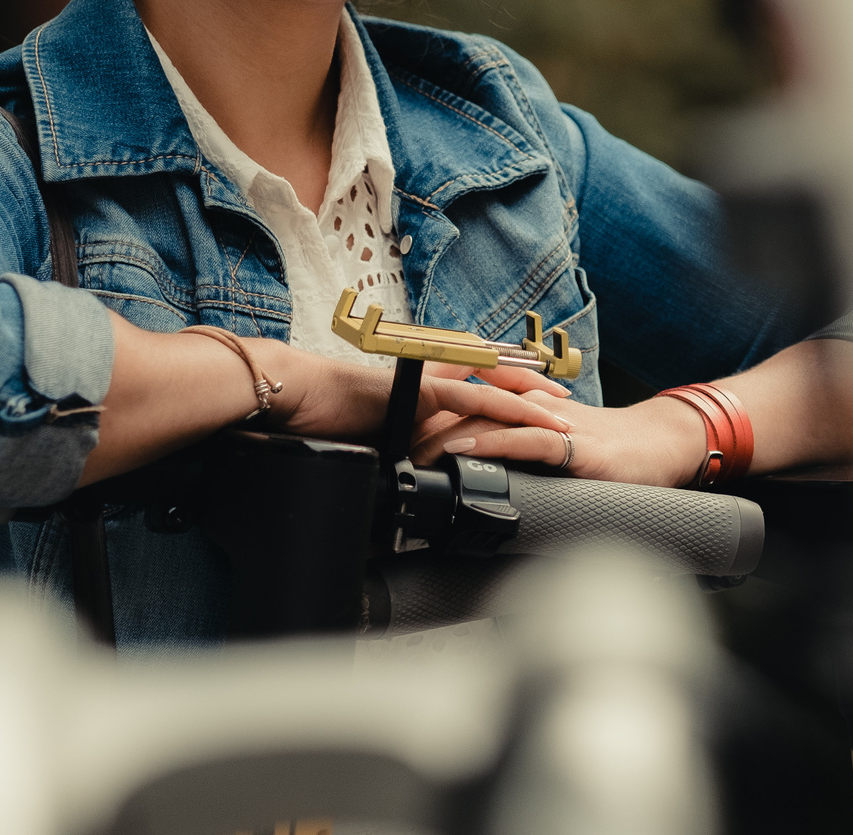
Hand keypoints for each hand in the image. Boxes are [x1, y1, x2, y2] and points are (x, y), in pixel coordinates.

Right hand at [259, 344, 579, 447]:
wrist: (289, 396)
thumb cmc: (314, 416)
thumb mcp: (363, 440)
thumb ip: (387, 451)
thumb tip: (392, 479)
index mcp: (414, 387)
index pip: (468, 378)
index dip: (501, 385)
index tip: (530, 396)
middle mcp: (424, 379)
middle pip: (490, 375)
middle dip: (529, 386)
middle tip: (562, 399)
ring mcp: (423, 384)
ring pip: (490, 386)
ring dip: (529, 401)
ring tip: (563, 416)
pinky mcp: (416, 394)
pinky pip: (470, 400)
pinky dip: (504, 410)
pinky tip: (530, 420)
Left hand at [411, 388, 707, 487]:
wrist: (659, 445)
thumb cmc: (608, 451)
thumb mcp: (552, 447)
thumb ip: (517, 453)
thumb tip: (476, 474)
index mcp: (522, 406)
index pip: (463, 404)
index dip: (425, 417)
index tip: (393, 436)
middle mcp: (530, 406)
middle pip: (465, 406)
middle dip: (425, 425)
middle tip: (390, 446)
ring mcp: (550, 422)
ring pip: (488, 416)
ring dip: (446, 433)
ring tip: (413, 452)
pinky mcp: (570, 443)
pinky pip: (525, 438)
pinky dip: (493, 443)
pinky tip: (468, 449)